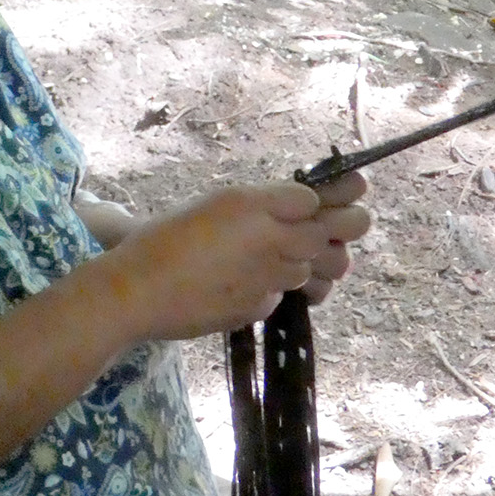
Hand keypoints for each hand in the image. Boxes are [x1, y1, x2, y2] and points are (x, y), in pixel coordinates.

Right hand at [99, 175, 371, 340]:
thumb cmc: (164, 240)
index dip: (344, 191)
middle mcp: (269, 238)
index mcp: (253, 203)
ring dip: (318, 261)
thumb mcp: (215, 205)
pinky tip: (260, 280)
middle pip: (337, 230)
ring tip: (303, 253)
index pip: (318, 195)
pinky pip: (286, 295)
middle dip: (351, 224)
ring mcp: (268, 277)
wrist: (138, 292)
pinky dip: (281, 288)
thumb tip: (305, 205)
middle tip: (352, 221)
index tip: (356, 188)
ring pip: (318, 268)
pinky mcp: (259, 307)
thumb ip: (265, 204)